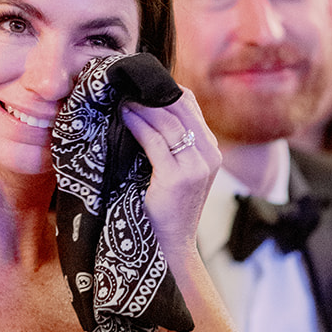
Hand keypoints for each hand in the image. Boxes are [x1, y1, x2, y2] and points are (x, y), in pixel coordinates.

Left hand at [122, 90, 220, 274]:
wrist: (169, 249)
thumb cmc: (164, 210)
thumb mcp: (176, 172)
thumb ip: (170, 144)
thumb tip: (143, 107)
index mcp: (211, 151)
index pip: (190, 105)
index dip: (165, 90)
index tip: (139, 83)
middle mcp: (209, 155)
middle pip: (181, 108)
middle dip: (151, 93)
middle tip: (125, 84)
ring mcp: (196, 167)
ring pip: (168, 121)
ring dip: (141, 105)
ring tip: (120, 98)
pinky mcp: (177, 178)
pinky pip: (155, 141)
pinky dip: (137, 124)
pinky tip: (124, 116)